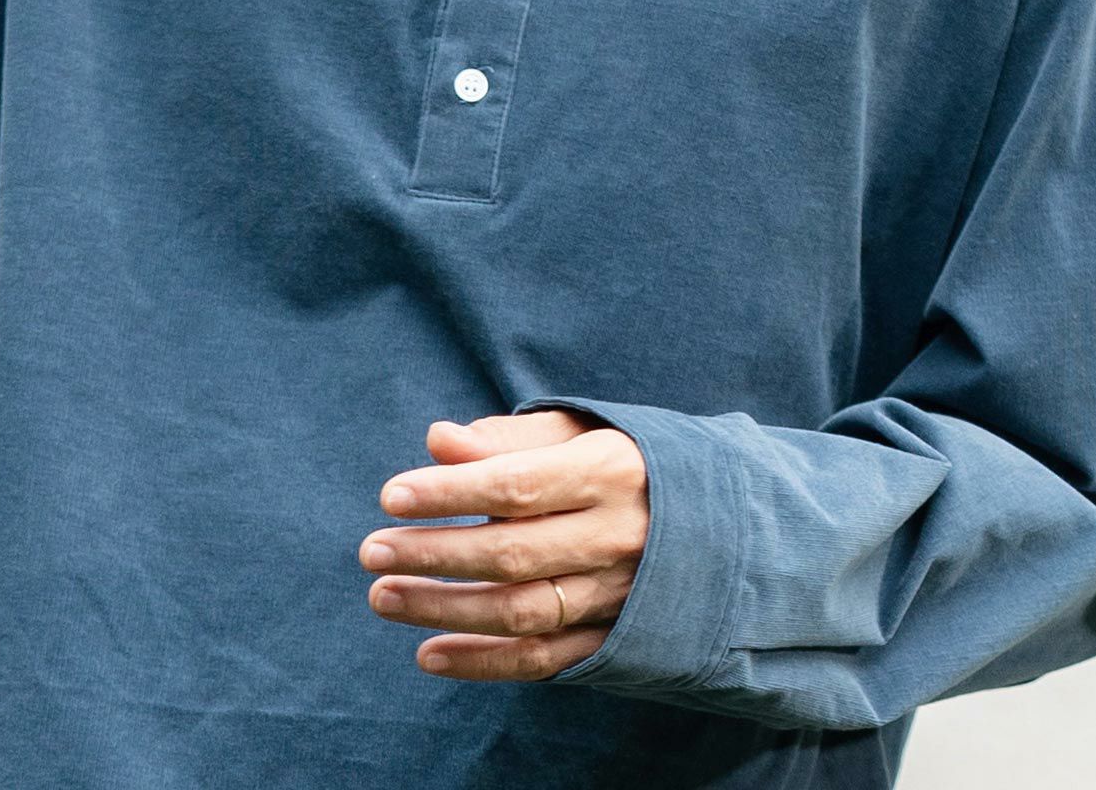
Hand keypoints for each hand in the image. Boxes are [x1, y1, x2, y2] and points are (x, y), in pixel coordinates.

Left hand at [359, 407, 647, 680]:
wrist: (723, 522)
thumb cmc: (628, 462)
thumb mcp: (581, 431)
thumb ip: (508, 438)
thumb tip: (437, 441)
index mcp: (610, 471)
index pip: (516, 485)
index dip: (451, 492)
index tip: (391, 495)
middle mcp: (618, 536)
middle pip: (513, 553)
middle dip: (434, 553)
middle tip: (372, 550)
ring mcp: (620, 595)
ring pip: (522, 611)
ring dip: (444, 609)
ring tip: (384, 595)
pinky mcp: (616, 639)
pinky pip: (544, 660)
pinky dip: (484, 664)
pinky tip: (429, 654)